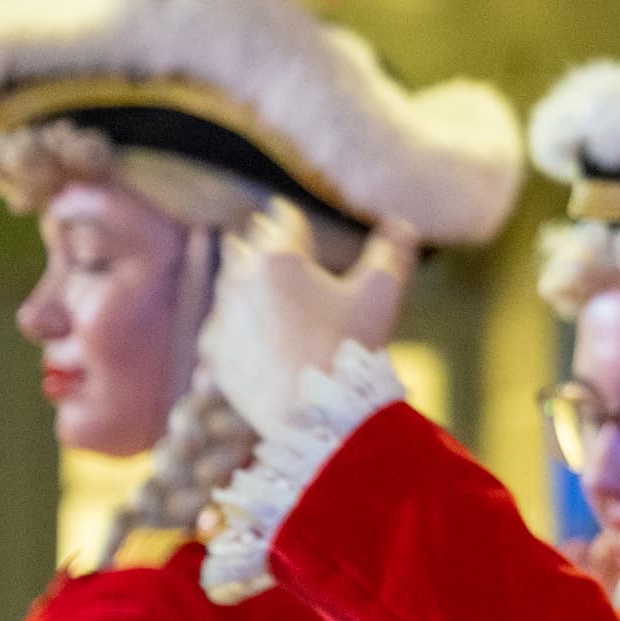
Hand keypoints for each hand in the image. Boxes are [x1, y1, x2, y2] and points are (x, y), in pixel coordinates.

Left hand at [202, 203, 417, 431]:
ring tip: (242, 269)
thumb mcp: (381, 294)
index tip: (283, 209)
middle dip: (255, 240)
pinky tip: (237, 323)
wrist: (314, 411)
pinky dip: (229, 319)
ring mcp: (224, 319)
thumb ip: (392, 252)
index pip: (282, 222)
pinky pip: (219, 327)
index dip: (287, 214)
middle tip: (257, 231)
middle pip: (244, 248)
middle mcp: (243, 281)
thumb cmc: (350, 346)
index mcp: (281, 259)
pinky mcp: (217, 354)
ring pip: (226, 285)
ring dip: (238, 275)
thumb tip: (403, 223)